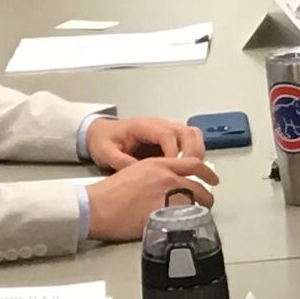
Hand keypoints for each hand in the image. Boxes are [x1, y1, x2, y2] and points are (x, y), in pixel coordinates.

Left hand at [83, 115, 205, 170]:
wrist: (102, 133)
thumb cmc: (105, 140)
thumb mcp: (105, 152)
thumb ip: (121, 162)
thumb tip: (141, 173)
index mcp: (144, 126)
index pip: (167, 135)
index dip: (174, 153)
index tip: (173, 171)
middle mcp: (160, 124)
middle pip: (188, 132)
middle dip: (192, 154)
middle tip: (190, 174)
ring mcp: (168, 129)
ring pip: (194, 135)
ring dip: (197, 153)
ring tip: (192, 173)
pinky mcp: (171, 137)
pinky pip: (191, 142)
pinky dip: (195, 154)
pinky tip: (188, 171)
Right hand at [85, 153, 218, 240]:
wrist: (96, 206)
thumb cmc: (108, 192)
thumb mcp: (134, 172)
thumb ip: (154, 174)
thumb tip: (165, 184)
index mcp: (158, 164)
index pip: (192, 163)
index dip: (206, 171)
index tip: (212, 178)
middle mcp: (165, 177)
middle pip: (198, 184)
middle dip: (207, 194)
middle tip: (209, 199)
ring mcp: (165, 196)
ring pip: (193, 201)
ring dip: (200, 209)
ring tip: (200, 215)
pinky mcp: (161, 214)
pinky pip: (182, 217)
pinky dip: (187, 221)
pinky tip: (186, 225)